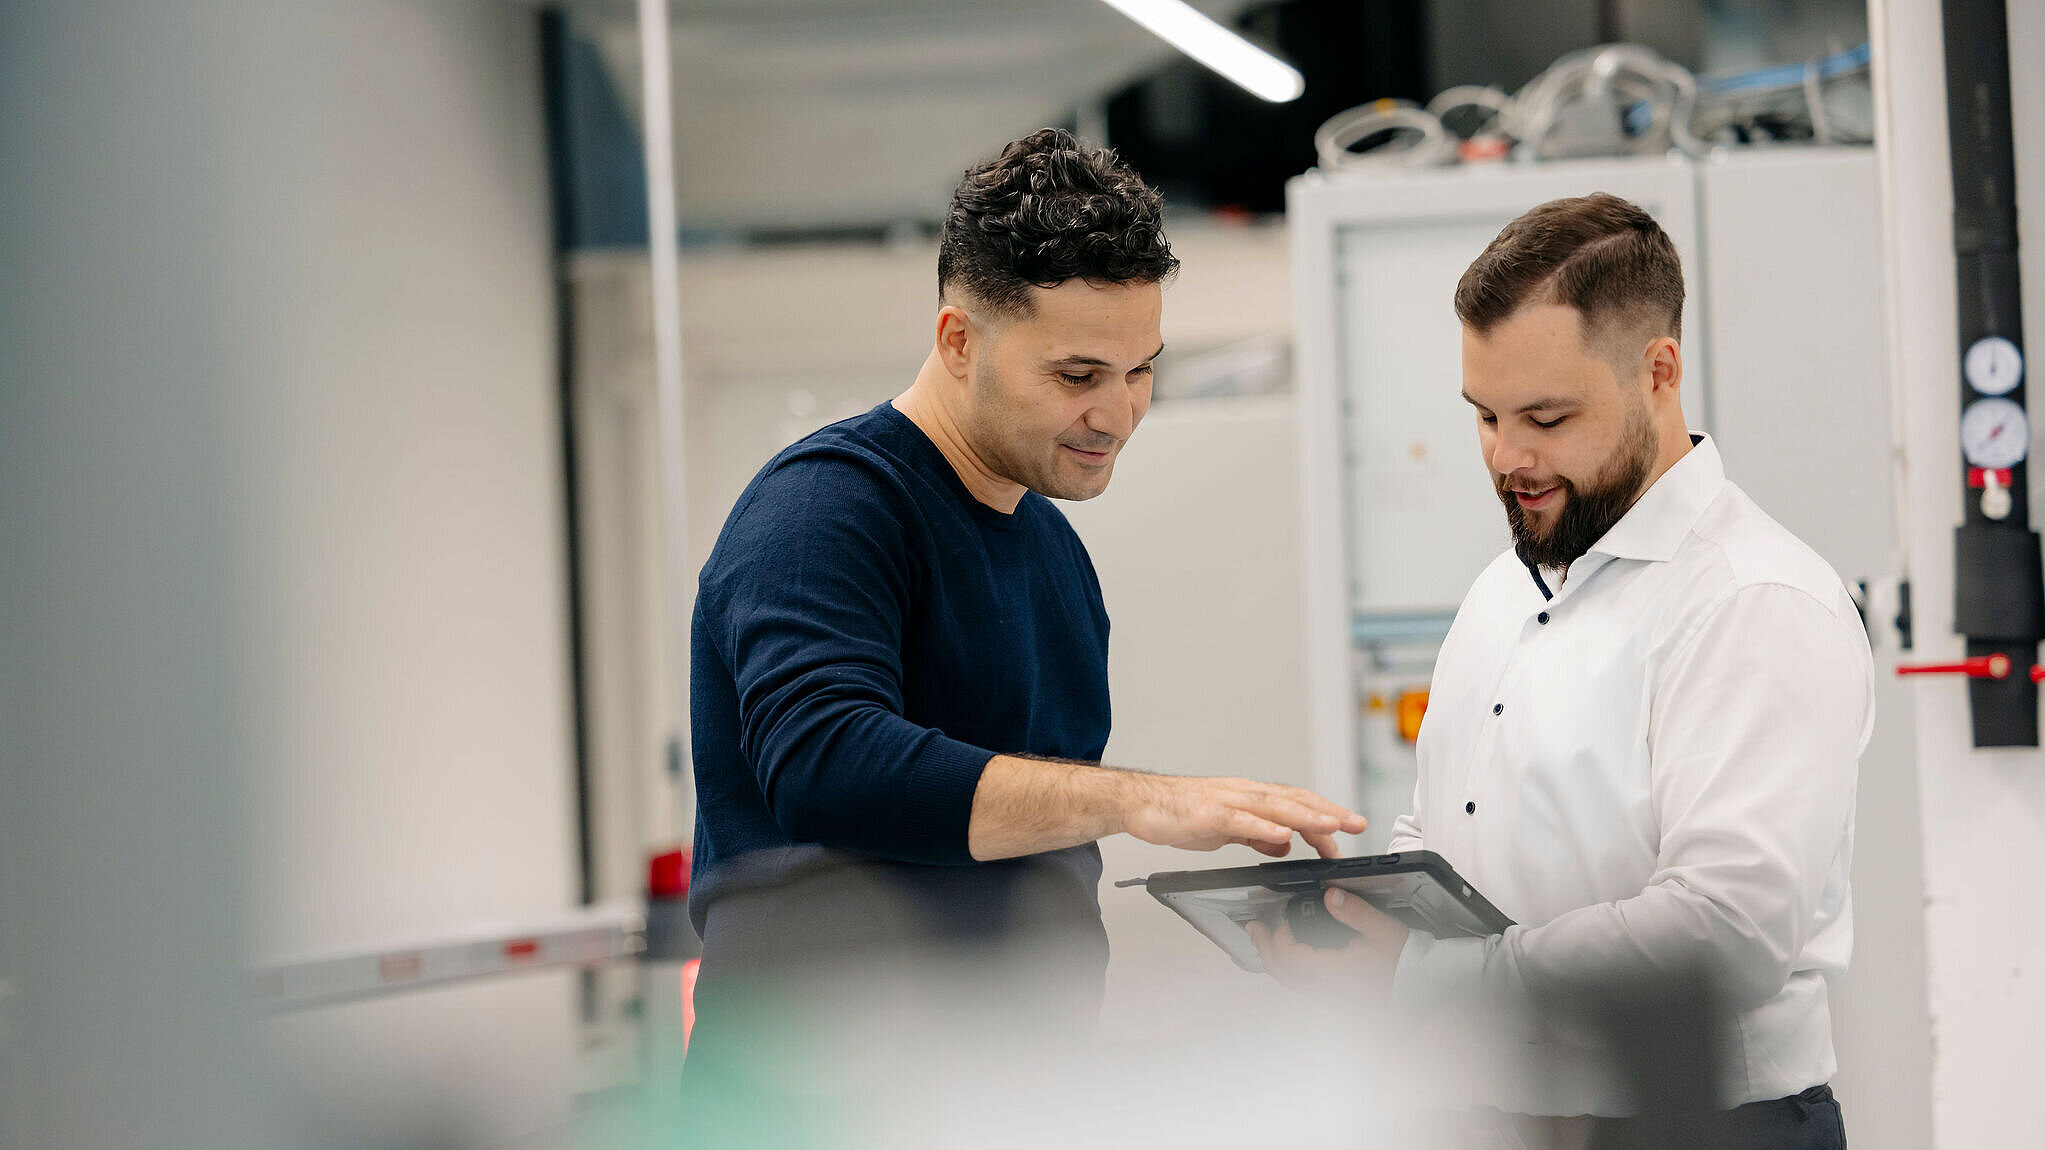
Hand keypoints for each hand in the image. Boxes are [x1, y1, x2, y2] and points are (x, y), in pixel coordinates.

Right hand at [1117, 774, 1366, 857]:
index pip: (1297, 802)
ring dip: (1306, 816)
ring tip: (1331, 826)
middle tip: (1357, 824)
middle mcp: (1244, 794)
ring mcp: (1228, 801)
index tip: (1348, 831)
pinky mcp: (1210, 814)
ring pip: (1275, 806)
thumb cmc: (1180, 812)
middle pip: (1295, 800)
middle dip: (1329, 812)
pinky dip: (1264, 828)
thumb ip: (1256, 835)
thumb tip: (1285, 843)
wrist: (1141, 803)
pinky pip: (1241, 822)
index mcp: (1250, 797)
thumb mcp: (1227, 830)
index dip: (1325, 814)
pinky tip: (1283, 836)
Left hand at [1247, 887, 1409, 1007]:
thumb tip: (1332, 896)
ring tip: (1267, 941)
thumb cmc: (1408, 965)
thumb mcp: (1384, 931)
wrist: (1425, 989)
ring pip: (1291, 982)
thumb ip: (1356, 912)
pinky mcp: (1337, 998)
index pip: (1290, 959)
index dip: (1279, 938)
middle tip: (1254, 930)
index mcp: (1334, 974)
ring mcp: (1330, 996)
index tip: (1280, 921)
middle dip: (1265, 949)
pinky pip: (1303, 986)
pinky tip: (1294, 956)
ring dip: (1276, 960)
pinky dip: (1291, 970)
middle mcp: (1327, 989)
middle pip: (1283, 974)